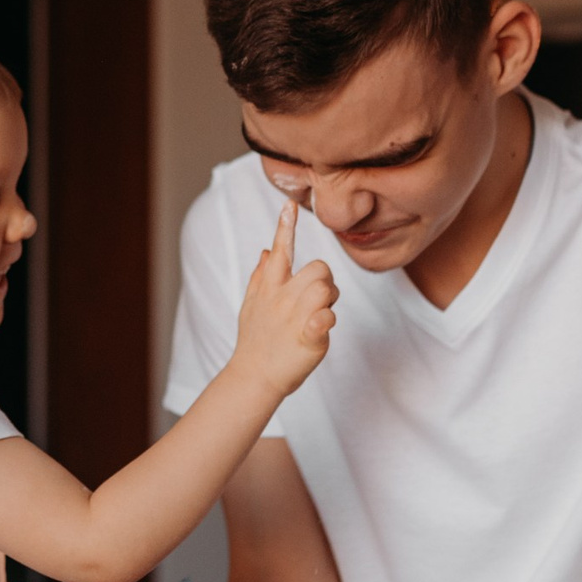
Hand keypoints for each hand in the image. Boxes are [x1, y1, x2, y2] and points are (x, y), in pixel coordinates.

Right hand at [229, 200, 337, 397]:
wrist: (254, 376)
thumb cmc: (256, 340)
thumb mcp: (251, 305)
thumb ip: (261, 276)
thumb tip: (268, 250)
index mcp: (269, 288)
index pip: (280, 250)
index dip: (285, 227)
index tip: (289, 205)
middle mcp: (282, 298)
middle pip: (319, 268)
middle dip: (325, 281)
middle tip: (319, 301)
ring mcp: (294, 317)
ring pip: (326, 288)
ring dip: (330, 300)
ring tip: (318, 315)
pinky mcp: (309, 338)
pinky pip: (326, 317)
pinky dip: (326, 319)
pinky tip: (319, 327)